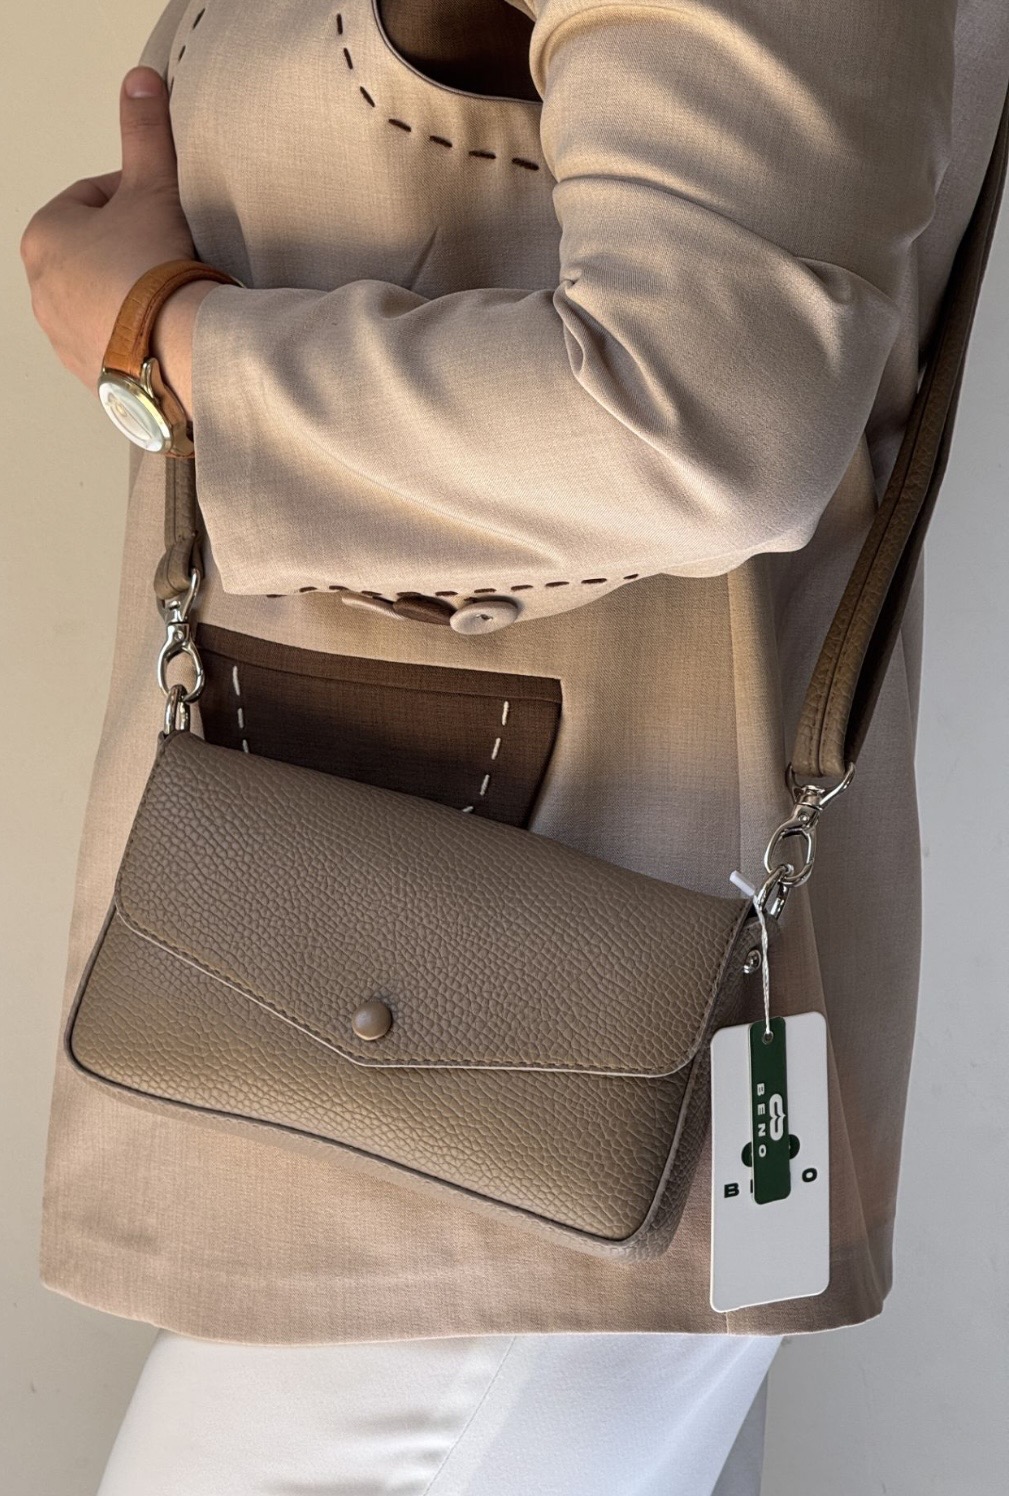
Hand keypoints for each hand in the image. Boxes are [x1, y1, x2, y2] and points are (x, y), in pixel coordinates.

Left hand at [20, 67, 196, 390]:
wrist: (171, 350)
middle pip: (93, 252)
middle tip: (170, 252)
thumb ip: (144, 135)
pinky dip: (134, 334)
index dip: (134, 197)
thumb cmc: (152, 270)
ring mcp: (62, 335)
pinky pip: (111, 342)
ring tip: (170, 295)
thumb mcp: (152, 188)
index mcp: (44, 235)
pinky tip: (164, 329)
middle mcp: (41, 288)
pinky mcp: (88, 373)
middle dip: (129, 248)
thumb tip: (141, 81)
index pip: (91, 199)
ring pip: (101, 299)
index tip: (163, 209)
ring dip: (130, 293)